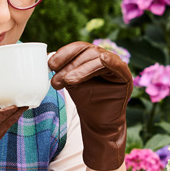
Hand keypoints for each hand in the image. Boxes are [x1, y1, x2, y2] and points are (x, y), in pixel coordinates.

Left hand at [48, 41, 132, 170]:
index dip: (64, 53)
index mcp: (91, 56)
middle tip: (56, 79)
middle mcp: (104, 57)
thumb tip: (44, 59)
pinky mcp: (125, 76)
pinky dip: (110, 61)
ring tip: (67, 81)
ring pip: (97, 59)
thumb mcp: (70, 82)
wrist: (97, 122)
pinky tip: (103, 60)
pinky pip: (117, 65)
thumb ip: (62, 69)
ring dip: (80, 69)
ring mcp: (116, 65)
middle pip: (86, 52)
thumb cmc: (85, 99)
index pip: (78, 48)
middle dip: (69, 64)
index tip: (50, 65)